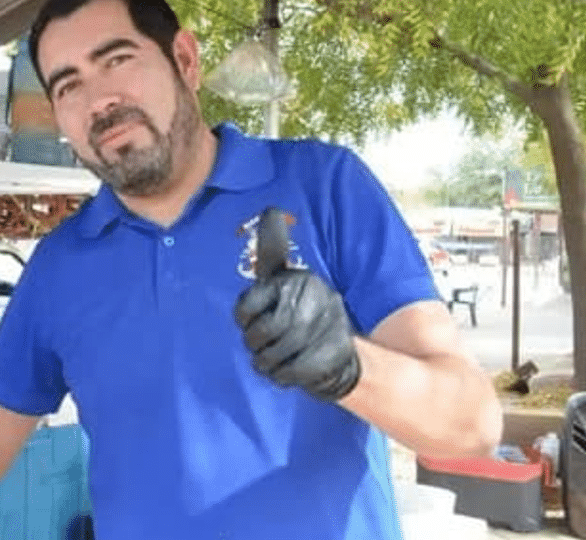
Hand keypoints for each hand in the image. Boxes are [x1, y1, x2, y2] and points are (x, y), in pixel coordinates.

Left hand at [233, 207, 360, 401]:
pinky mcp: (323, 361)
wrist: (341, 348)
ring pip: (265, 358)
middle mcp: (307, 304)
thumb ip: (273, 250)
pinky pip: (283, 375)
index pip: (244, 308)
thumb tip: (271, 210)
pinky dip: (281, 375)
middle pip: (254, 336)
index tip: (254, 318)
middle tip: (267, 340)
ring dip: (267, 360)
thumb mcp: (286, 276)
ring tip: (279, 352)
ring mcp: (317, 333)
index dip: (244, 318)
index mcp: (293, 283)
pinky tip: (290, 365)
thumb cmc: (304, 308)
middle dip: (256, 343)